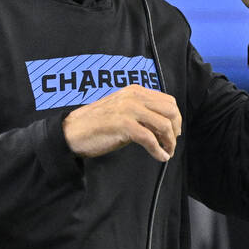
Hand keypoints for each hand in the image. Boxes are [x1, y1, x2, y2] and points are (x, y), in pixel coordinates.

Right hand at [62, 85, 181, 162]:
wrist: (73, 131)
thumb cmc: (97, 123)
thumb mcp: (123, 110)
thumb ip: (142, 112)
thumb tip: (163, 126)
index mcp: (135, 91)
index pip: (168, 101)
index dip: (175, 118)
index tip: (174, 132)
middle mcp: (134, 97)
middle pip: (170, 111)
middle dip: (176, 129)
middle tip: (172, 143)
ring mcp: (129, 110)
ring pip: (163, 125)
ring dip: (169, 142)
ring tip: (168, 152)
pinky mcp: (124, 125)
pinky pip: (150, 139)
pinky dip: (159, 150)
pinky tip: (160, 157)